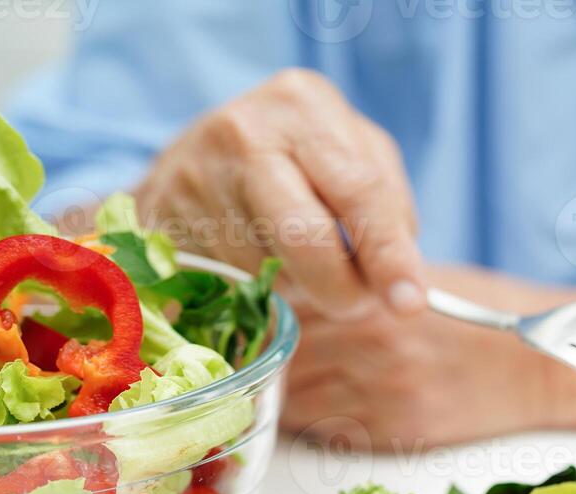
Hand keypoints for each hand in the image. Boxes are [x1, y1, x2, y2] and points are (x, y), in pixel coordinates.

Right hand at [135, 68, 425, 319]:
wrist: (201, 157)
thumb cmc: (301, 162)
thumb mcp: (355, 163)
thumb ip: (389, 215)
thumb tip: (404, 287)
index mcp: (305, 106)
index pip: (359, 192)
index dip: (388, 255)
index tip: (410, 302)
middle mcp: (245, 131)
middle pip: (306, 237)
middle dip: (342, 289)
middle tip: (357, 306)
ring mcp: (197, 174)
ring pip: (269, 271)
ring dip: (299, 288)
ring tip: (298, 262)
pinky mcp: (165, 218)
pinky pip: (230, 282)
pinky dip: (257, 288)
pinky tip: (259, 262)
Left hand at [281, 266, 575, 447]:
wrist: (539, 368)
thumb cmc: (484, 315)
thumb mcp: (422, 277)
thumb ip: (359, 279)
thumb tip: (296, 278)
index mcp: (372, 294)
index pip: (287, 300)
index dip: (264, 308)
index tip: (252, 312)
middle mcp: (369, 341)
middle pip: (283, 349)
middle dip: (265, 353)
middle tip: (252, 353)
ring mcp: (378, 389)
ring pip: (293, 395)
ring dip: (282, 390)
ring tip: (283, 381)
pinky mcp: (392, 429)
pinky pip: (325, 429)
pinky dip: (313, 420)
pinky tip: (322, 406)